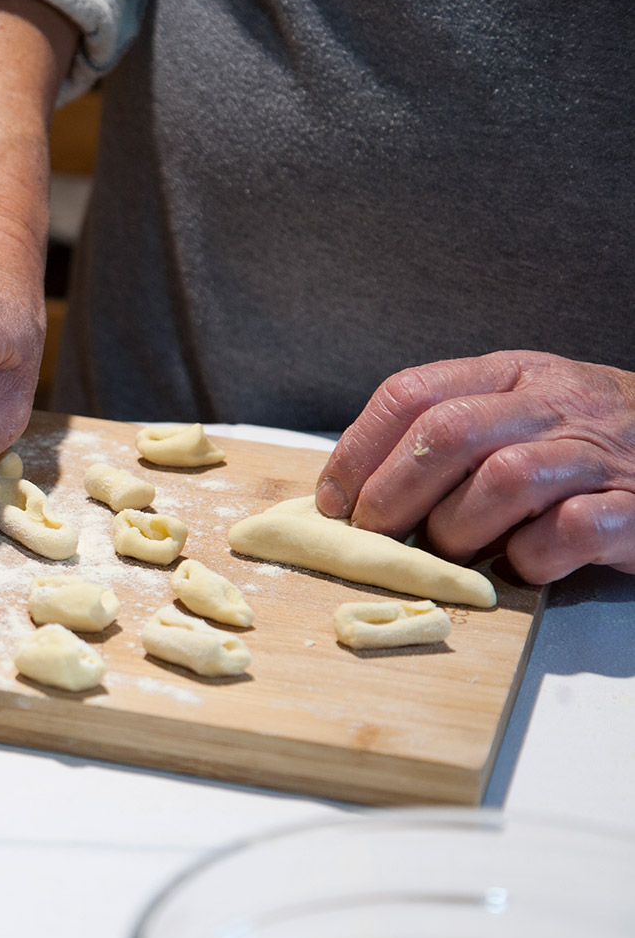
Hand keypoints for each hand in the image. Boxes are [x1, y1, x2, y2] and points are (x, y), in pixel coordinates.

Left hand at [315, 351, 634, 581]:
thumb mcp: (518, 413)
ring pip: (504, 480)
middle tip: (374, 536)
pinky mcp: (634, 509)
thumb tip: (351, 492)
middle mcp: (554, 403)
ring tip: (453, 552)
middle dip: (393, 494)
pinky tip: (521, 563)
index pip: (412, 393)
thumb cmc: (583, 445)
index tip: (332, 500)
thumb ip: (448, 437)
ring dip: (458, 529)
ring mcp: (599, 453)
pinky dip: (531, 556)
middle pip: (447, 434)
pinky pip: (568, 530)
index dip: (358, 450)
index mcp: (512, 374)